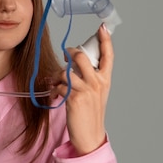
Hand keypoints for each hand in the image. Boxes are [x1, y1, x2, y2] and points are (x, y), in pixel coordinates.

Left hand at [51, 24, 112, 154]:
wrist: (89, 135)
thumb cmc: (89, 113)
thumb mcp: (95, 92)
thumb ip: (89, 76)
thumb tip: (74, 61)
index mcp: (105, 79)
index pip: (108, 56)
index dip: (105, 40)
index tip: (103, 27)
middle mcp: (97, 82)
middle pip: (81, 57)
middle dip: (70, 52)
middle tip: (66, 54)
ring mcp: (86, 90)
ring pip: (65, 71)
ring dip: (57, 76)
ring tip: (57, 83)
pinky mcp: (74, 97)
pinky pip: (59, 85)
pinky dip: (54, 89)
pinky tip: (56, 95)